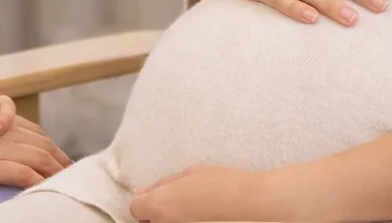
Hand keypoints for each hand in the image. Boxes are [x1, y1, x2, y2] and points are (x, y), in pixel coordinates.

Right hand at [0, 105, 69, 188]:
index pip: (30, 131)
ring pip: (38, 156)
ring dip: (57, 171)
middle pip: (41, 142)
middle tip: (76, 170)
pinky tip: (51, 191)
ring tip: (72, 183)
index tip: (61, 157)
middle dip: (60, 157)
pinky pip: (24, 174)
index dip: (48, 144)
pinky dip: (41, 183)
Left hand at [132, 165, 304, 222]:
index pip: (136, 207)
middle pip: (148, 220)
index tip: (160, 195)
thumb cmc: (224, 184)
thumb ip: (163, 184)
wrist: (255, 205)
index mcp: (159, 206)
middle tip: (180, 202)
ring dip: (172, 219)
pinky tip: (203, 217)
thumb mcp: (190, 173)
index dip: (147, 199)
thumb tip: (144, 191)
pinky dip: (185, 222)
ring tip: (195, 210)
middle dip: (158, 211)